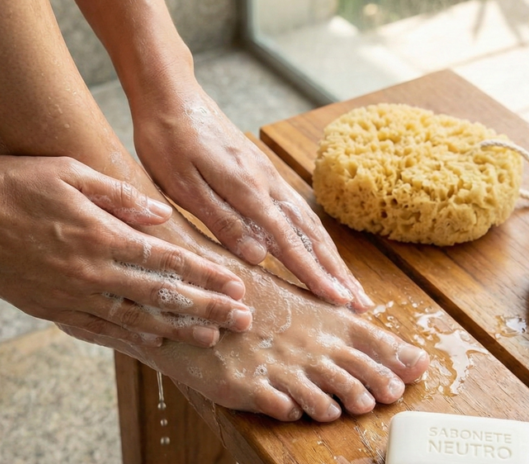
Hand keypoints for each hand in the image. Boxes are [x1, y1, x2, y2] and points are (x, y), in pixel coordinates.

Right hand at [0, 154, 252, 347]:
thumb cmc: (12, 183)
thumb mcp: (68, 173)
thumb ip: (117, 196)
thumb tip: (159, 214)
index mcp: (100, 236)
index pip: (166, 259)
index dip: (204, 275)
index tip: (235, 286)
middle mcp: (90, 272)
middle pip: (161, 296)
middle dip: (206, 309)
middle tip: (242, 322)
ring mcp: (70, 296)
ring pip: (135, 319)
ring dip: (177, 330)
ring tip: (211, 340)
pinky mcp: (50, 309)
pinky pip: (98, 330)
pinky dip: (130, 338)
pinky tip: (154, 343)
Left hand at [132, 87, 373, 312]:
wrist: (169, 94)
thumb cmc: (167, 140)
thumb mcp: (182, 185)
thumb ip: (222, 220)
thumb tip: (260, 257)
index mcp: (247, 189)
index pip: (289, 241)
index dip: (314, 274)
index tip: (338, 301)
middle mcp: (267, 183)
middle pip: (311, 235)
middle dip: (337, 271)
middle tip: (361, 304)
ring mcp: (267, 177)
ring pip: (308, 223)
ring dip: (332, 257)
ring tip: (350, 286)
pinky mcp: (261, 173)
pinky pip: (296, 211)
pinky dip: (315, 237)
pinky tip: (320, 250)